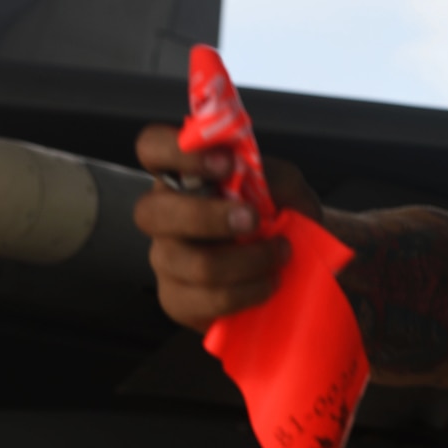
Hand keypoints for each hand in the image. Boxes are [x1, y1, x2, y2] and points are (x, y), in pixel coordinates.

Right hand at [132, 123, 323, 332]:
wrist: (296, 268)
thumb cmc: (280, 216)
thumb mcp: (287, 188)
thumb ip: (272, 177)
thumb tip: (253, 177)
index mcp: (184, 176)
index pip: (151, 148)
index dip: (175, 151)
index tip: (225, 164)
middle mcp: (164, 214)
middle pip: (151, 212)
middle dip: (207, 217)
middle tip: (254, 220)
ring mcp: (166, 258)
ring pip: (190, 262)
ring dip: (246, 261)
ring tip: (279, 255)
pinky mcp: (178, 299)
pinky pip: (205, 299)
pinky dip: (246, 292)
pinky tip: (267, 283)